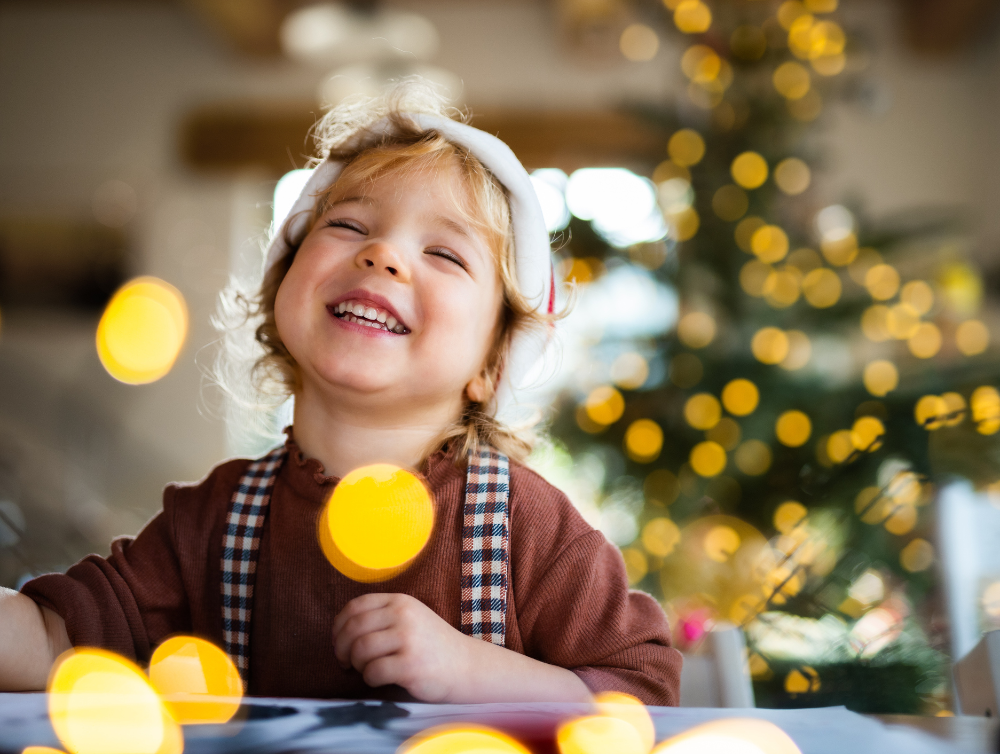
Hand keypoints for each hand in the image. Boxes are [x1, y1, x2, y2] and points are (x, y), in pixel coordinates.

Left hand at [332, 593, 471, 701]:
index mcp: (399, 601)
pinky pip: (373, 672)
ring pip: (360, 650)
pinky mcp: (410, 665)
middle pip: (353, 628)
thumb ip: (381, 617)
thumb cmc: (431, 646)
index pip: (355, 606)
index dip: (339, 626)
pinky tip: (381, 679)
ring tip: (367, 670)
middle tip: (346, 662)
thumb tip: (340, 632)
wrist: (467, 666)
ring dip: (357, 665)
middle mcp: (403, 615)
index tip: (339, 641)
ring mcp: (408, 639)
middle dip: (342, 649)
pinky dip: (370, 679)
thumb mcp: (410, 618)